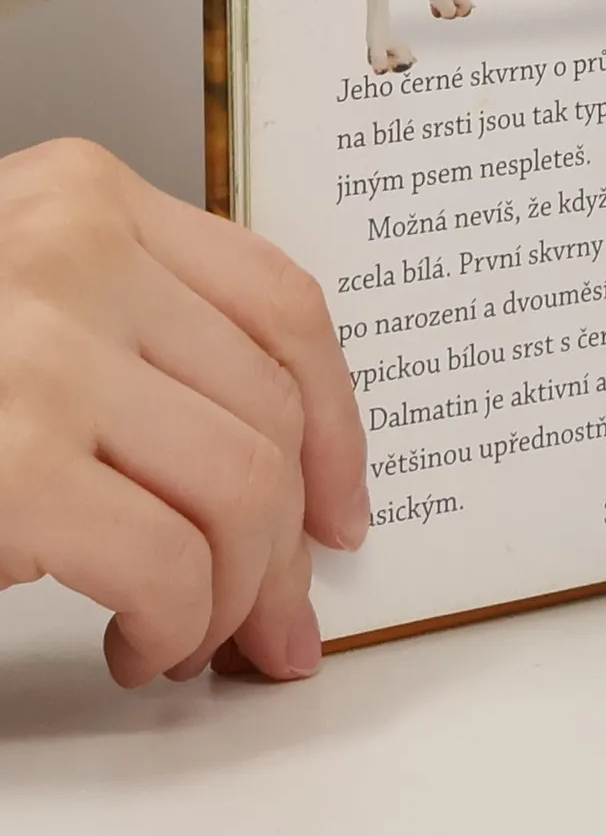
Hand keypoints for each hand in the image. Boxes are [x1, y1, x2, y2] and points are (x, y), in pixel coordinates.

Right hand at [0, 140, 367, 685]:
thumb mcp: (25, 313)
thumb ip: (138, 338)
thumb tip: (293, 469)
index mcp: (83, 195)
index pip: (280, 301)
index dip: (339, 419)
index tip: (343, 505)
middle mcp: (71, 246)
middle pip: (272, 405)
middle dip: (292, 541)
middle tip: (275, 617)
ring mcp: (38, 346)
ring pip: (246, 484)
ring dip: (237, 592)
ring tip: (189, 633)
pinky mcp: (9, 458)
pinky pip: (172, 559)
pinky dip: (178, 622)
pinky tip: (137, 640)